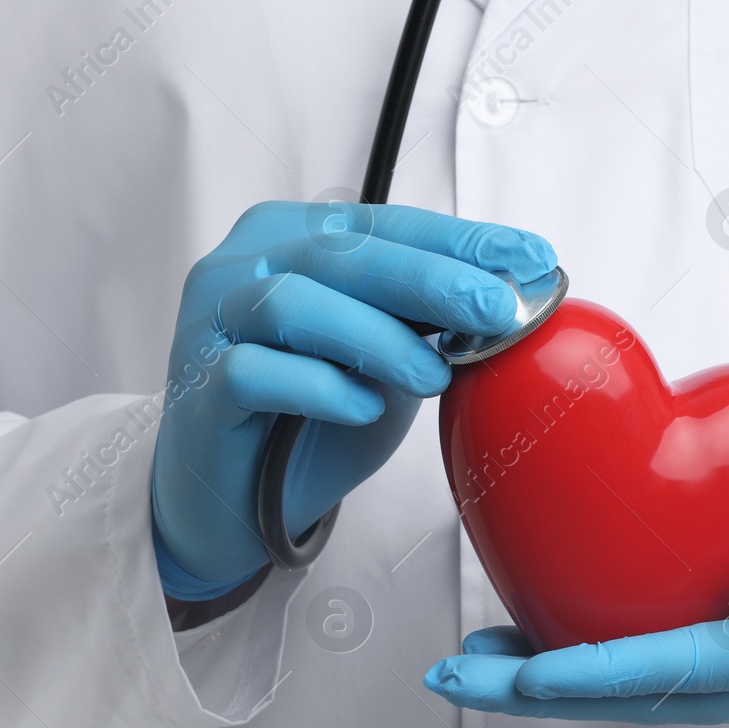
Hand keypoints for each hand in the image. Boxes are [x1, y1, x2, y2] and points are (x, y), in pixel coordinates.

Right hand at [152, 201, 554, 598]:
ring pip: (292, 302)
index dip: (460, 240)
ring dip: (376, 337)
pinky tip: (364, 407)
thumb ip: (427, 322)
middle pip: (343, 253)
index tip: (529, 259)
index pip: (387, 224)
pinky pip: (253, 371)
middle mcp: (247, 265)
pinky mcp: (198, 387)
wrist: (236, 502)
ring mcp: (211, 321)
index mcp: (295, 238)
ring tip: (435, 375)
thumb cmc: (311, 418)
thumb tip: (509, 297)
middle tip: (495, 309)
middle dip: (431, 279)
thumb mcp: (387, 359)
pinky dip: (318, 386)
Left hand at [424, 437, 728, 725]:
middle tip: (454, 672)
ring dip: (545, 678)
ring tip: (467, 660)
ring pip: (630, 687)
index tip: (526, 671)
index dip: (597, 674)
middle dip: (539, 690)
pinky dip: (581, 651)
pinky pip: (646, 660)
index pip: (680, 673)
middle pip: (636, 695)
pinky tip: (529, 627)